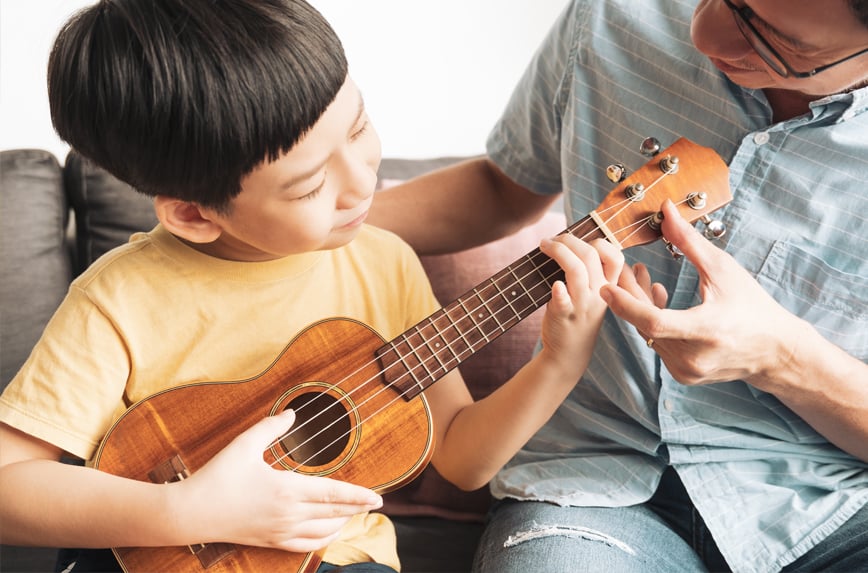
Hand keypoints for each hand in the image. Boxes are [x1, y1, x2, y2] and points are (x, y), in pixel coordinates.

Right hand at [173, 409, 382, 551]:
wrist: (190, 513)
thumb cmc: (217, 477)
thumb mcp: (244, 444)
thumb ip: (271, 427)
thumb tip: (292, 413)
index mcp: (287, 490)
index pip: (333, 494)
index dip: (358, 496)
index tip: (378, 497)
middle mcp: (288, 514)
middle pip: (333, 513)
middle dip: (357, 508)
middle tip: (375, 504)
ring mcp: (280, 531)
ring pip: (322, 531)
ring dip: (342, 522)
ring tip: (355, 514)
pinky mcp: (270, 541)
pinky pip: (305, 546)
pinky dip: (323, 540)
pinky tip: (329, 532)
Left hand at [538, 234, 623, 376]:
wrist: (568, 353)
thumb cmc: (577, 317)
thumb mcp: (593, 296)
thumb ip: (589, 273)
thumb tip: (569, 243)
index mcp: (608, 287)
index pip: (615, 257)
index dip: (599, 242)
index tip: (579, 240)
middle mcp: (599, 294)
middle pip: (591, 255)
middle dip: (569, 240)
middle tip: (551, 240)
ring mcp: (582, 305)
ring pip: (577, 270)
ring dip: (558, 252)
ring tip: (544, 246)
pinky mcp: (564, 315)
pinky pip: (564, 300)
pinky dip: (559, 289)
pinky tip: (554, 284)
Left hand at [600, 199, 803, 387]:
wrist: (775, 350)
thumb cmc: (752, 306)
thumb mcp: (724, 270)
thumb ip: (690, 242)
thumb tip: (666, 211)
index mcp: (708, 330)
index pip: (656, 322)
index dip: (627, 304)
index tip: (606, 287)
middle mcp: (695, 356)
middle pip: (646, 325)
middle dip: (629, 295)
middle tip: (619, 270)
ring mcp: (687, 370)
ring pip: (648, 334)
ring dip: (638, 307)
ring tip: (640, 276)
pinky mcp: (683, 375)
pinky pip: (657, 344)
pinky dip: (652, 323)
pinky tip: (657, 299)